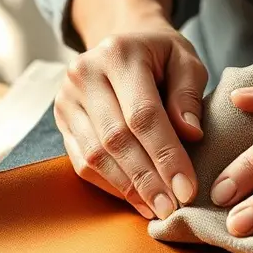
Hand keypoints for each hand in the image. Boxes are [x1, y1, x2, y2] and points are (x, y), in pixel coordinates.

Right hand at [55, 0, 207, 218]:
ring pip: (95, 155)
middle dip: (147, 179)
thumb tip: (191, 134)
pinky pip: (82, 162)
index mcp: (117, 53)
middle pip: (116, 139)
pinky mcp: (62, 120)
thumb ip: (189, 94)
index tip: (188, 188)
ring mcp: (66, 99)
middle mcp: (83, 74)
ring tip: (157, 210)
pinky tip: (137, 201)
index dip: (166, 155)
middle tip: (173, 209)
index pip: (143, 114)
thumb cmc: (161, 56)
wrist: (122, 42)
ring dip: (128, 188)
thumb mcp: (185, 60)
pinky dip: (111, 186)